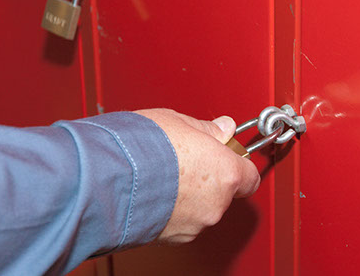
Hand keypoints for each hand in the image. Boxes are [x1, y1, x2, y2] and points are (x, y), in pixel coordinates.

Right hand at [134, 109, 259, 243]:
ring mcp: (195, 223)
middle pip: (225, 192)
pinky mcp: (173, 237)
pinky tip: (155, 191)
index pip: (250, 176)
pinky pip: (182, 220)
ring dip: (189, 194)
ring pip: (202, 207)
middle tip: (187, 159)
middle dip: (209, 177)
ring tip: (164, 175)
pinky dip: (173, 209)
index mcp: (226, 173)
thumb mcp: (179, 123)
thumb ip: (208, 129)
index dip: (237, 163)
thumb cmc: (143, 147)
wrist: (109, 177)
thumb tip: (224, 127)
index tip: (225, 154)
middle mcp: (216, 203)